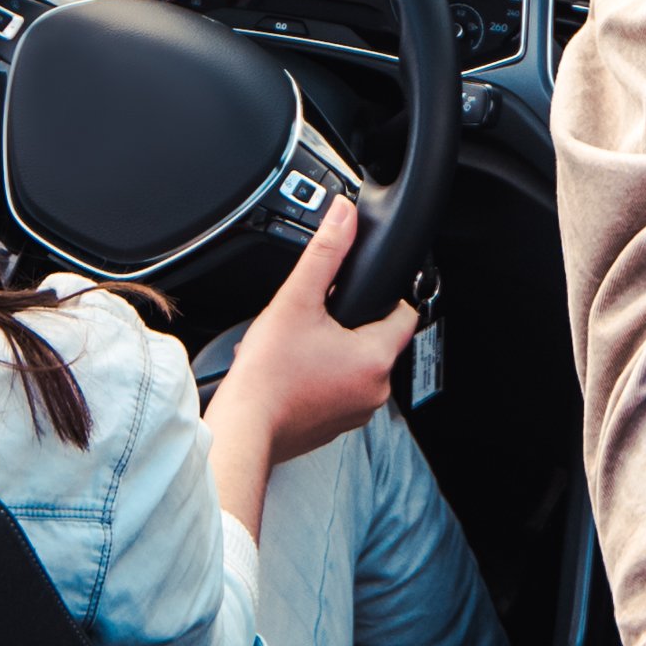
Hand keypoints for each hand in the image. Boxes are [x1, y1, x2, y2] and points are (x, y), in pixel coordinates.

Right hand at [214, 199, 414, 471]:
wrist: (243, 430)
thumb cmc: (267, 375)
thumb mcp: (296, 300)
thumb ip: (326, 253)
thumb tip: (344, 215)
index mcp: (376, 358)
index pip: (403, 314)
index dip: (381, 296)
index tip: (354, 292)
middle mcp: (376, 391)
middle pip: (377, 340)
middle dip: (350, 325)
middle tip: (315, 321)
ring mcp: (357, 413)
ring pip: (357, 367)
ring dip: (336, 353)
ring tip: (300, 347)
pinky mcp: (336, 427)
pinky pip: (340, 392)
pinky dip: (324, 379)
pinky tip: (294, 372)